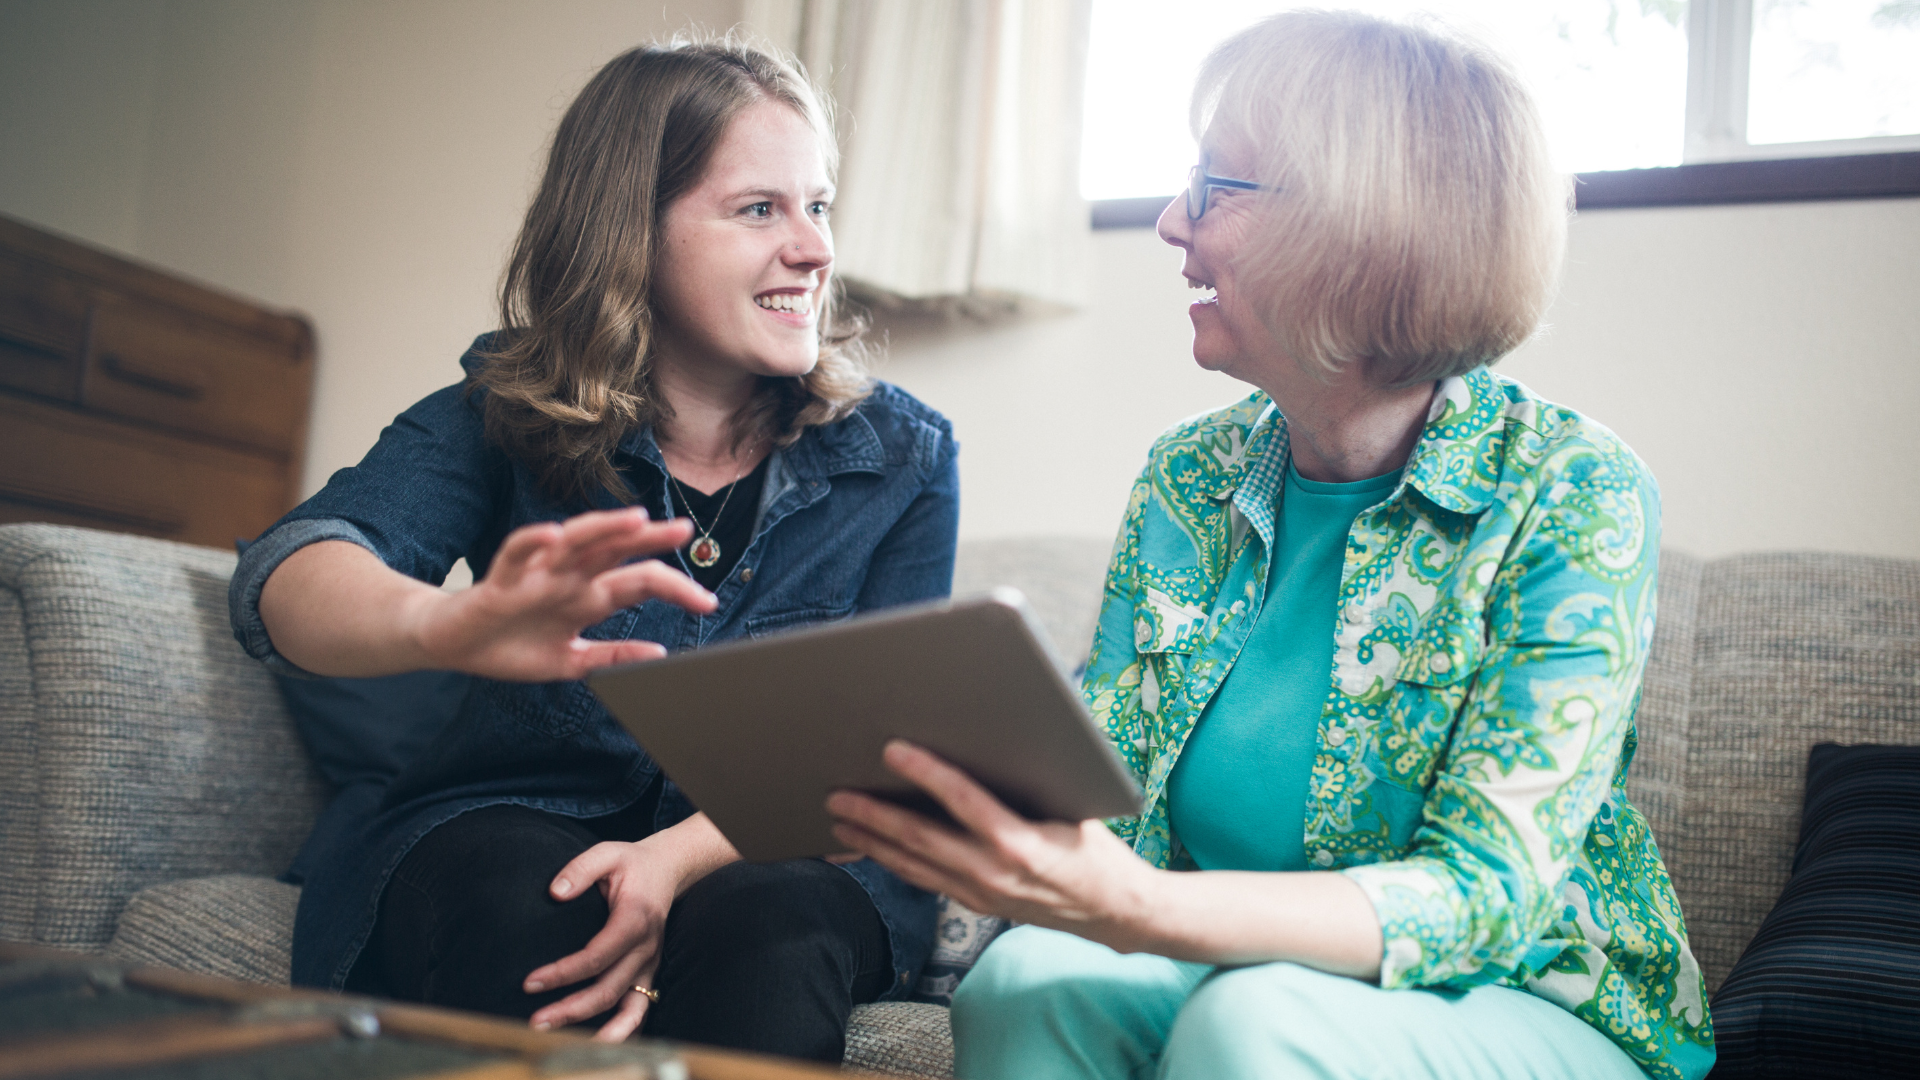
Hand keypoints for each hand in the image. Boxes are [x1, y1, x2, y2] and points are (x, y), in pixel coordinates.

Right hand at [412, 507, 715, 681]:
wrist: (454, 647)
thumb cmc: (511, 647)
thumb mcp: (571, 661)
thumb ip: (613, 656)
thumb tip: (659, 655)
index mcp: (588, 596)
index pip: (640, 583)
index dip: (675, 588)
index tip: (708, 602)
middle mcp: (569, 577)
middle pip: (616, 550)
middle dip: (650, 539)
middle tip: (685, 530)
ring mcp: (537, 574)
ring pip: (574, 540)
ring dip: (602, 527)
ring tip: (633, 519)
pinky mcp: (501, 579)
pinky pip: (517, 552)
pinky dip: (533, 541)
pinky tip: (552, 534)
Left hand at [523, 813, 739, 1039]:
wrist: (669, 868)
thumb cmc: (632, 862)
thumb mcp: (607, 852)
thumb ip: (580, 869)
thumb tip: (554, 893)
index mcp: (635, 919)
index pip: (597, 956)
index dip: (564, 973)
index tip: (531, 982)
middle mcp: (647, 947)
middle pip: (609, 989)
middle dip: (571, 1009)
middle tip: (536, 1021)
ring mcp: (651, 962)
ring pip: (628, 1007)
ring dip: (598, 1029)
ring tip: (566, 1042)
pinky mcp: (649, 971)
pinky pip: (640, 1008)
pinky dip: (624, 1031)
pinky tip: (600, 1045)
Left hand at [826, 740, 1157, 952]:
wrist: (1114, 911)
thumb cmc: (1096, 850)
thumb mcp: (1074, 808)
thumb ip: (1030, 782)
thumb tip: (990, 737)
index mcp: (1022, 844)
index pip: (963, 800)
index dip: (926, 771)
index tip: (893, 748)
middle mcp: (994, 874)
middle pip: (920, 839)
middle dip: (873, 814)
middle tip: (836, 793)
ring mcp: (981, 894)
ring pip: (913, 865)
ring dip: (872, 842)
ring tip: (839, 821)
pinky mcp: (976, 905)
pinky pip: (925, 880)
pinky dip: (894, 862)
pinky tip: (873, 848)